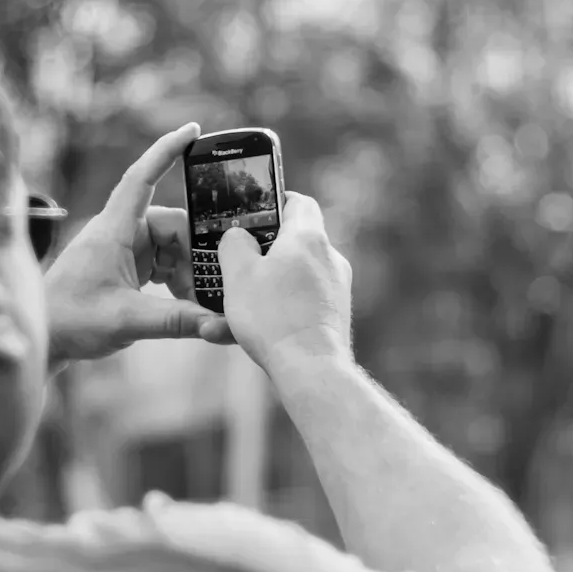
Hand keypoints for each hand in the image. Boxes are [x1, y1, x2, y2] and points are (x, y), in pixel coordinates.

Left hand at [44, 123, 230, 361]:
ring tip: (194, 301)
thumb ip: (177, 320)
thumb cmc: (70, 321)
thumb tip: (221, 323)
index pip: (142, 177)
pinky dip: (177, 279)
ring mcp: (122, 250)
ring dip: (187, 270)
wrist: (43, 341)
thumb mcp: (128, 320)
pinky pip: (162, 262)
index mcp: (113, 230)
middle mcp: (119, 233)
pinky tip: (184, 303)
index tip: (194, 130)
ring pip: (170, 246)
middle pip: (171, 223)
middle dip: (195, 252)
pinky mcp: (124, 268)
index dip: (167, 151)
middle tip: (211, 284)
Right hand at [216, 191, 352, 371]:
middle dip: (268, 250)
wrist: (311, 369)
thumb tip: (239, 236)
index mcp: (308, 238)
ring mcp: (338, 288)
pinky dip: (285, 307)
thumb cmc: (274, 319)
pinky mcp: (336, 314)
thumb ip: (234, 244)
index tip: (255, 213)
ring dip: (273, 283)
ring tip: (244, 304)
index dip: (275, 202)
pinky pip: (306, 301)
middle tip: (241, 263)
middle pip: (297, 241)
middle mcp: (330, 258)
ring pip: (299, 274)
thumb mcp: (238, 274)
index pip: (298, 202)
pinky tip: (263, 326)